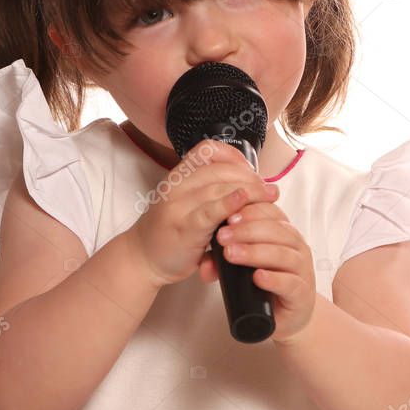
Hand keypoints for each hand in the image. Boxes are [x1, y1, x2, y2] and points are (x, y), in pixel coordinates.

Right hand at [128, 138, 280, 287]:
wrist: (140, 258)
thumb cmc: (168, 232)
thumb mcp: (183, 203)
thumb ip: (206, 192)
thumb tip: (246, 186)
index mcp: (177, 177)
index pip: (207, 151)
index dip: (233, 155)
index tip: (251, 169)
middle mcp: (176, 187)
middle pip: (220, 171)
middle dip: (250, 177)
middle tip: (268, 189)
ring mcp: (177, 206)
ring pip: (219, 188)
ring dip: (250, 191)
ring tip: (269, 196)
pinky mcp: (184, 228)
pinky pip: (210, 211)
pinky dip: (230, 204)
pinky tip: (245, 201)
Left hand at [198, 195, 315, 343]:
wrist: (286, 316)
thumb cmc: (267, 285)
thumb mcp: (243, 267)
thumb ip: (223, 262)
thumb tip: (205, 266)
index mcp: (284, 234)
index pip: (272, 213)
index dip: (250, 212)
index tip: (228, 216)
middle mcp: (297, 248)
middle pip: (276, 231)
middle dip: (246, 231)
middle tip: (223, 236)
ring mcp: (302, 270)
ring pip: (283, 255)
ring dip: (255, 252)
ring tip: (232, 254)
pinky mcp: (303, 294)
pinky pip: (291, 283)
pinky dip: (274, 279)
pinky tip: (257, 277)